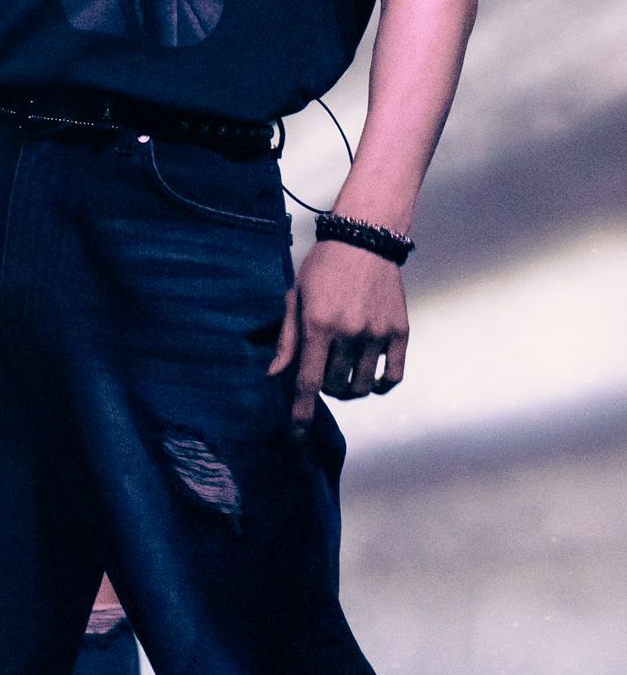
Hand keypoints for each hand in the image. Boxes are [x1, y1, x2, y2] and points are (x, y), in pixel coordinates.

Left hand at [268, 239, 409, 433]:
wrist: (365, 240)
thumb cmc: (324, 267)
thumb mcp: (296, 297)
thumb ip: (287, 339)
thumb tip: (274, 375)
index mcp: (319, 325)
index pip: (308, 382)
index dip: (301, 413)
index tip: (297, 434)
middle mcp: (349, 333)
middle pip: (334, 386)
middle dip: (323, 386)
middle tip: (321, 367)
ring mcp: (377, 334)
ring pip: (361, 386)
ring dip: (349, 388)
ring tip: (342, 371)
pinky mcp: (399, 332)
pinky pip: (392, 376)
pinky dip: (380, 385)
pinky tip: (370, 377)